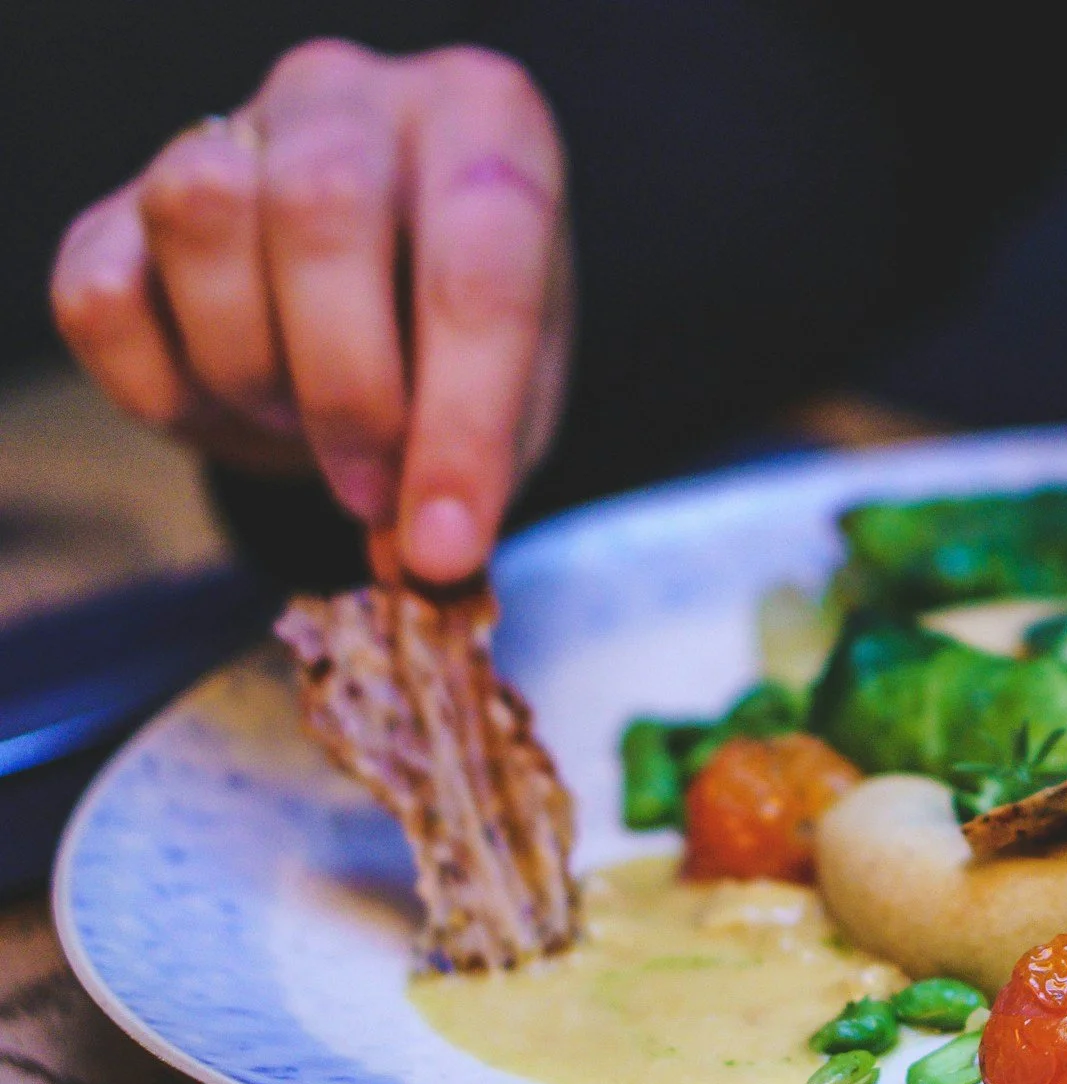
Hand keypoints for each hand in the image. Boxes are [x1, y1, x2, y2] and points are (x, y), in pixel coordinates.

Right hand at [50, 39, 571, 584]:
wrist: (377, 289)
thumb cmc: (466, 331)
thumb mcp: (518, 386)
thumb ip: (484, 457)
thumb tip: (423, 558)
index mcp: (484, 119)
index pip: (478, 266)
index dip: (463, 423)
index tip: (444, 541)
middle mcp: (349, 96)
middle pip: (321, 211)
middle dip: (347, 390)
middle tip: (369, 491)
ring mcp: (222, 132)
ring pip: (199, 218)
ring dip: (250, 367)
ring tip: (300, 423)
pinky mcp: (117, 207)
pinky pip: (103, 295)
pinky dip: (156, 385)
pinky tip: (220, 408)